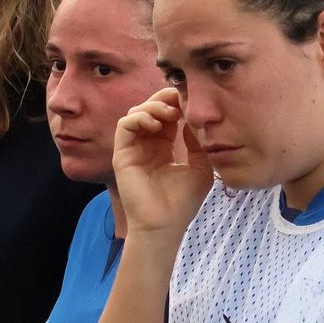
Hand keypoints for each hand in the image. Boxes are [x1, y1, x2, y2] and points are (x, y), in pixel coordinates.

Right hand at [112, 87, 213, 238]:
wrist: (164, 225)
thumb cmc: (183, 202)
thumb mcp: (201, 168)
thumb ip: (198, 143)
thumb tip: (193, 120)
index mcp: (164, 147)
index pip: (168, 115)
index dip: (177, 103)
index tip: (191, 99)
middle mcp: (147, 145)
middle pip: (150, 108)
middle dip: (165, 99)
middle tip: (179, 97)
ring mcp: (133, 149)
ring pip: (136, 113)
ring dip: (153, 106)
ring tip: (170, 113)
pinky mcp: (122, 154)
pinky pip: (125, 125)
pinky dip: (139, 117)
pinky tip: (156, 124)